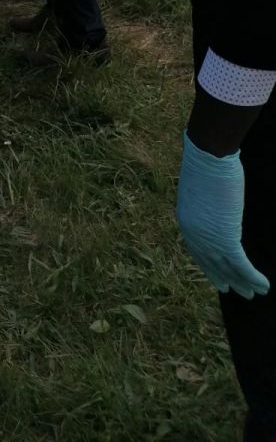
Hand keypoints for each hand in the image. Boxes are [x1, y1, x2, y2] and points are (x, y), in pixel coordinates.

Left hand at [176, 132, 270, 299]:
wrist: (208, 156)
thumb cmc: (205, 163)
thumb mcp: (201, 189)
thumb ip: (206, 205)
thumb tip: (215, 204)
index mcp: (186, 221)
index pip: (198, 252)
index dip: (210, 268)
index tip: (220, 280)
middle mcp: (194, 233)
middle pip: (212, 264)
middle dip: (227, 279)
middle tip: (239, 292)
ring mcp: (208, 237)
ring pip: (228, 268)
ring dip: (244, 283)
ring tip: (256, 293)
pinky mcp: (226, 236)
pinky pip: (241, 264)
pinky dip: (253, 277)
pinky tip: (264, 285)